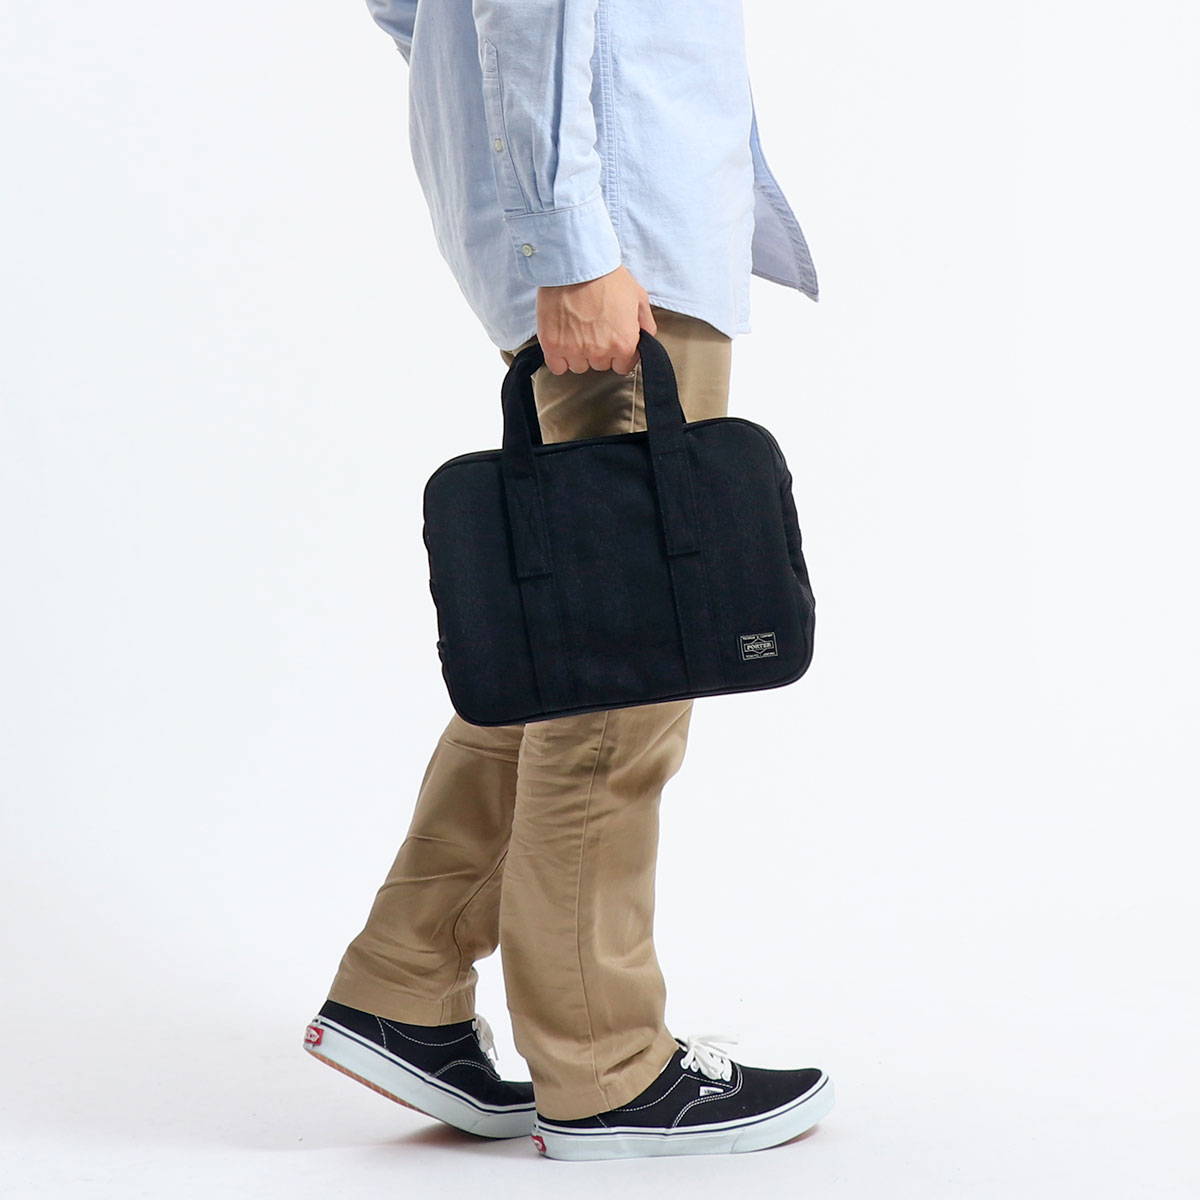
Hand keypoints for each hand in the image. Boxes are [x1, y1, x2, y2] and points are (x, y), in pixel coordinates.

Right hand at [535, 265, 656, 374]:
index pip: (624, 366)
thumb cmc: (607, 276)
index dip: (619, 353)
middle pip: (600, 365)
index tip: (612, 340)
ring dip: (579, 353)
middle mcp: (600, 352)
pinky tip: (562, 342)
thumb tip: (646, 340)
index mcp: (624, 344)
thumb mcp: (638, 296)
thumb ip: (646, 324)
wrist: (576, 262)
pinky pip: (558, 367)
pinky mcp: (552, 346)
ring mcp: (575, 350)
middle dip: (599, 350)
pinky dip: (559, 358)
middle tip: (593, 327)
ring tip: (576, 330)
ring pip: (579, 366)